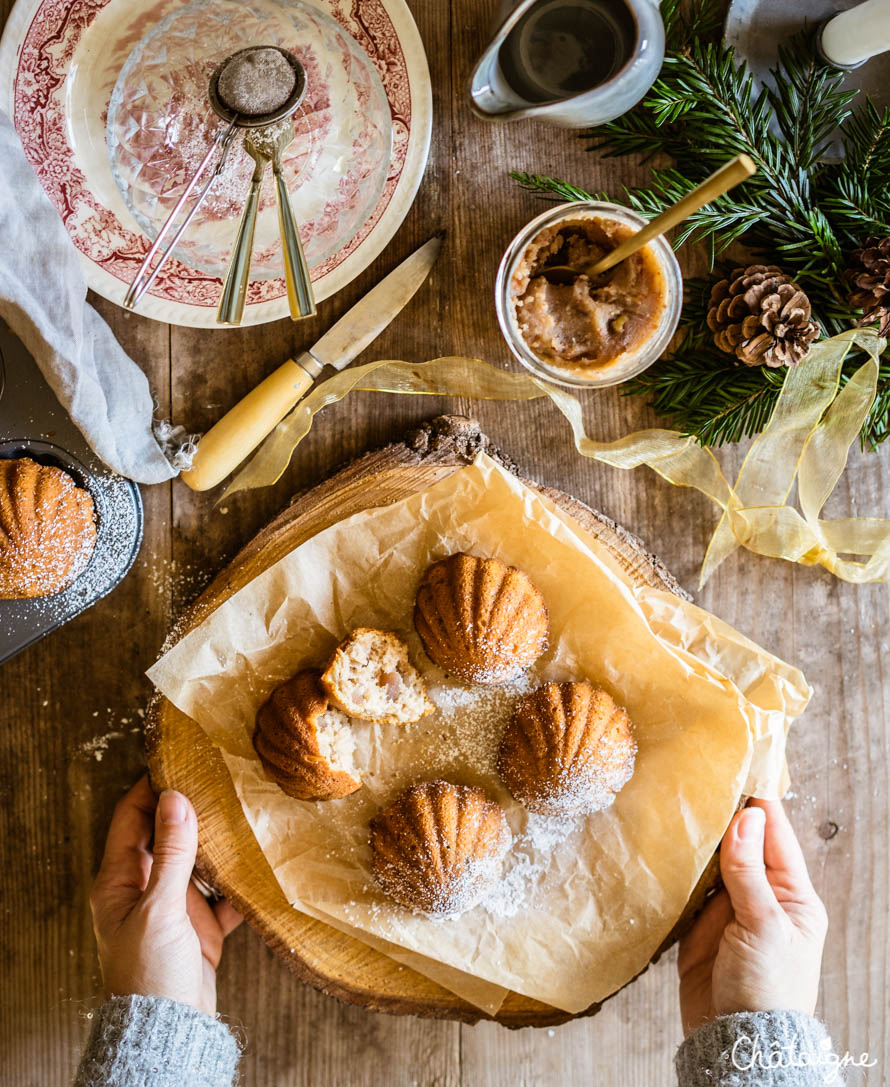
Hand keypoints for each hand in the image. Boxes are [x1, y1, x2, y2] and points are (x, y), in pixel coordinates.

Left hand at [89, 775, 241, 1014]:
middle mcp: (146, 888)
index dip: (151, 787)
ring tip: (243, 809)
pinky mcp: (202, 925)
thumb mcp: (159, 908)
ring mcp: (175, 906)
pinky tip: (261, 860)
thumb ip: (171, 853)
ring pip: (198, 860)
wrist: (170, 1030)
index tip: (177, 760)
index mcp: (120, 881)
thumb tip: (175, 797)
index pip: (132, 818)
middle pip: (168, 834)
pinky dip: (240, 879)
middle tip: (218, 777)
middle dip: (190, 807)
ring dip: (219, 840)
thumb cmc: (148, 972)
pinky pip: (224, 893)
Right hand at [678, 798, 827, 1036]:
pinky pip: (689, 884)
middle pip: (742, 842)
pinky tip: (663, 841)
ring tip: (675, 799)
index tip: (739, 764)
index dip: (758, 801)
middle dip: (722, 813)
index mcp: (793, 895)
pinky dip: (678, 864)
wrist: (734, 1041)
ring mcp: (730, 908)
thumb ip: (750, 872)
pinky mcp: (700, 923)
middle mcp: (763, 895)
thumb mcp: (764, 926)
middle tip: (697, 775)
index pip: (775, 835)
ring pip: (712, 859)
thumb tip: (747, 816)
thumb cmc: (766, 989)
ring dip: (697, 836)